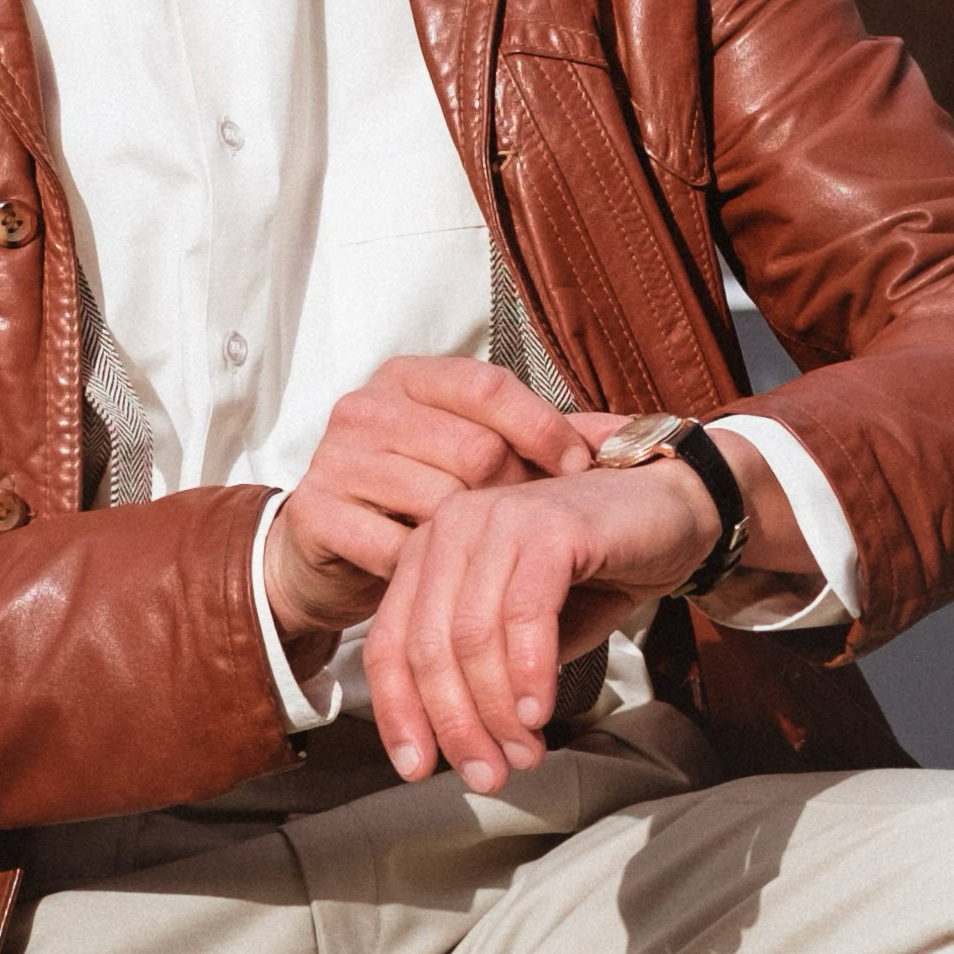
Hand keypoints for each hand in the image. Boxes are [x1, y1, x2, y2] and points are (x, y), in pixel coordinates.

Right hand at [261, 358, 598, 650]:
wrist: (327, 554)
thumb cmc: (417, 499)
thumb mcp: (475, 453)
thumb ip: (544, 438)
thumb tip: (636, 431)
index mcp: (409, 378)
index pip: (488, 386)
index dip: (543, 429)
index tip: (578, 471)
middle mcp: (366, 406)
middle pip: (475, 449)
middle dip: (515, 496)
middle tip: (529, 528)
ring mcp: (336, 458)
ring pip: (443, 503)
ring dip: (476, 541)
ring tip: (487, 555)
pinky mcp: (316, 514)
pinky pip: (400, 550)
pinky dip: (432, 572)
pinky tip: (442, 576)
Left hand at [364, 430, 722, 791]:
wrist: (673, 511)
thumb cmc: (596, 570)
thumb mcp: (523, 630)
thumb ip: (484, 672)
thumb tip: (459, 743)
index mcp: (432, 551)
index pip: (390, 643)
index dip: (399, 713)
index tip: (417, 767)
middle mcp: (453, 527)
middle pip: (428, 647)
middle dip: (455, 725)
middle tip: (486, 774)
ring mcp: (499, 519)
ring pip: (472, 636)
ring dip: (495, 710)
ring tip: (523, 753)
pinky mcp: (550, 524)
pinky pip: (525, 612)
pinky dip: (528, 672)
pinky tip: (538, 710)